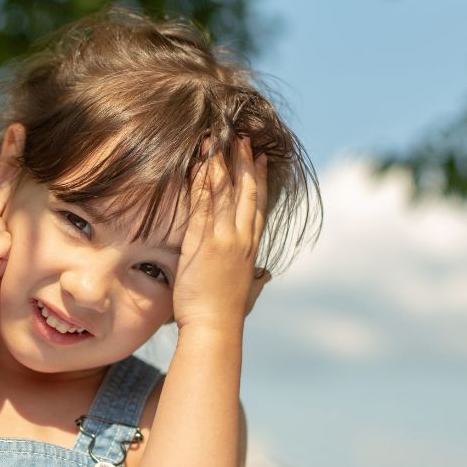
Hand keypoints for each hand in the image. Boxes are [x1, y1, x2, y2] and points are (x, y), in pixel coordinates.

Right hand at [0, 124, 22, 357]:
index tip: (13, 150)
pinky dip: (9, 248)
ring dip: (13, 202)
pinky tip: (5, 253)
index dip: (4, 180)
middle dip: (8, 163)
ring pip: (4, 220)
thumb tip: (7, 257)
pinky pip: (5, 241)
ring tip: (20, 157)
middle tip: (18, 131)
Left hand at [172, 135, 270, 332]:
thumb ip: (256, 281)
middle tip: (244, 138)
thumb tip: (265, 276)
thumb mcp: (247, 294)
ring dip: (223, 163)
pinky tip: (201, 164)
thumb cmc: (226, 315)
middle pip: (246, 191)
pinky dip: (202, 182)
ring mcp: (223, 238)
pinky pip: (202, 204)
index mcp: (250, 249)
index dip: (261, 180)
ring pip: (225, 192)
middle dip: (245, 162)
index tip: (262, 158)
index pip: (258, 206)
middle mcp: (240, 239)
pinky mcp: (202, 242)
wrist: (214, 328)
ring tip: (220, 140)